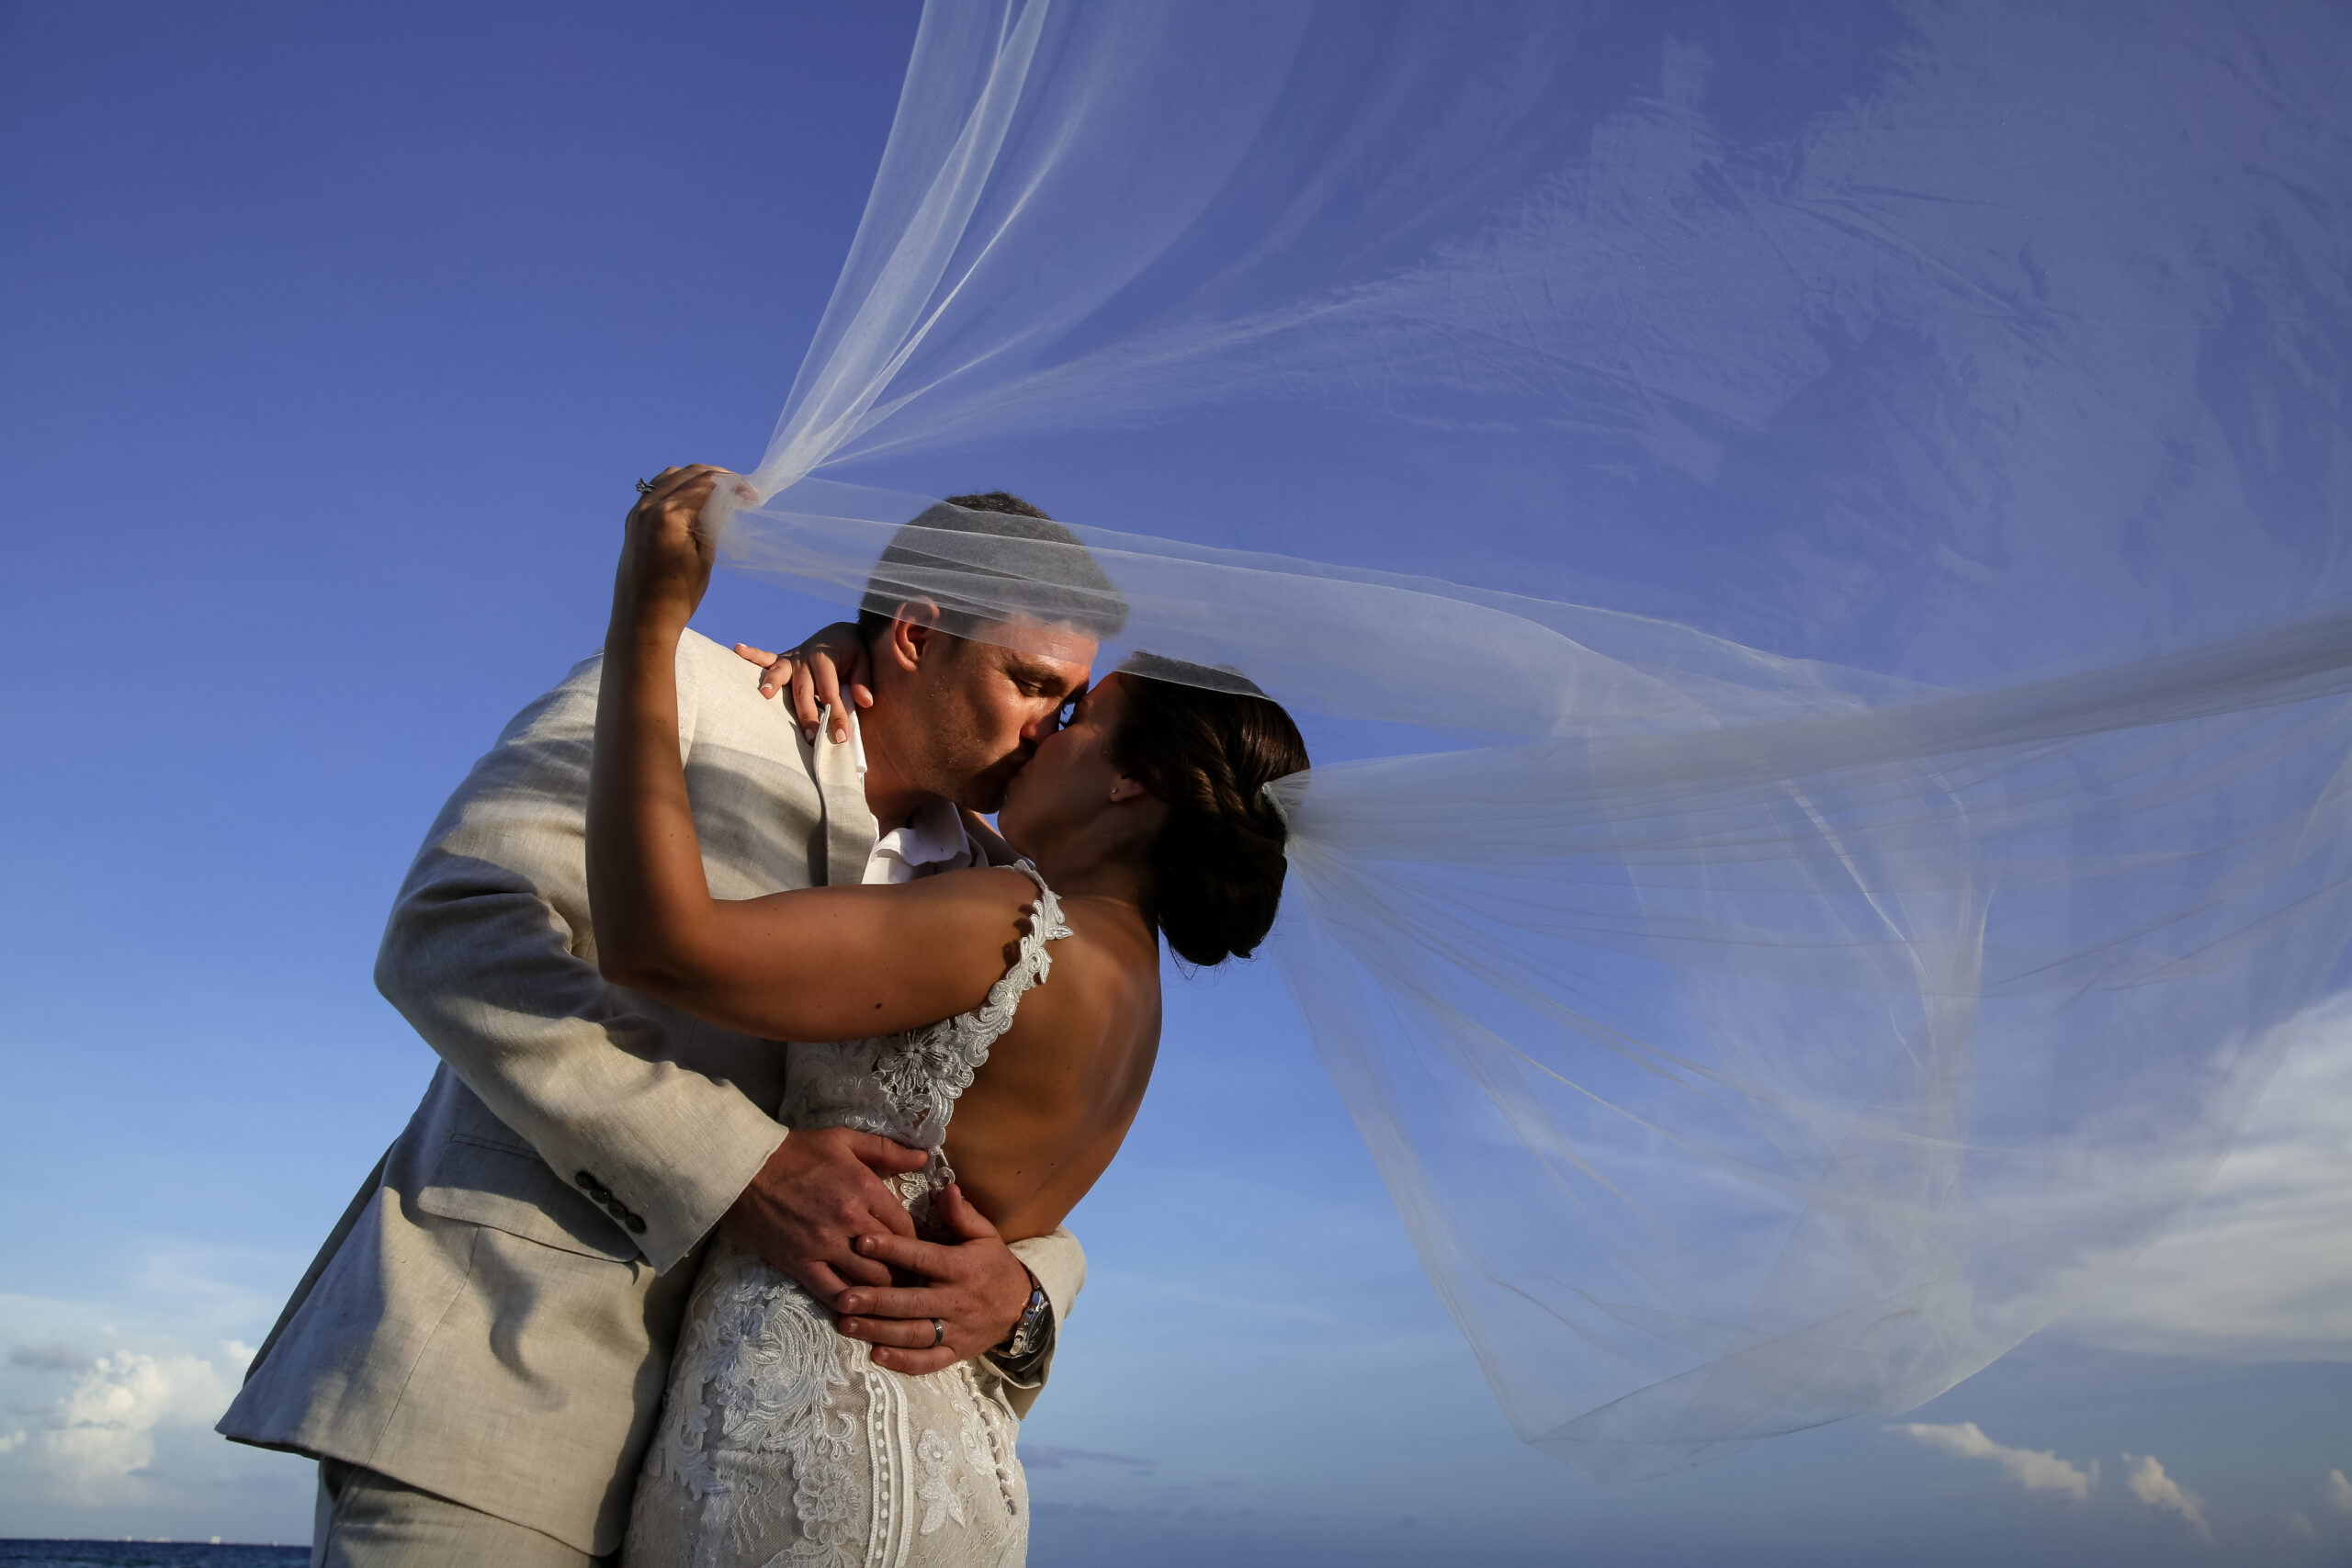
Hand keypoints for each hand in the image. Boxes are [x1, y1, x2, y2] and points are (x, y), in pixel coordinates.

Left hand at [613, 465, 751, 634]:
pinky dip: (678, 488)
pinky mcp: (633, 521)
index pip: (707, 483)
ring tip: (719, 493)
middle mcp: (648, 506)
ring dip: (696, 479)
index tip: (753, 496)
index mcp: (669, 515)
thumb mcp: (705, 556)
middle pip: (689, 473)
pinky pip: (656, 490)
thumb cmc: (678, 596)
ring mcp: (637, 512)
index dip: (734, 484)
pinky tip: (694, 501)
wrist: (642, 620)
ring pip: (671, 477)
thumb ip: (713, 521)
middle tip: (741, 491)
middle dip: (718, 477)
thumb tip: (725, 499)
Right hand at [719, 1127, 928, 1302]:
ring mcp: (824, 1244)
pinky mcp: (799, 1263)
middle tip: (909, 1282)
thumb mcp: (843, 1140)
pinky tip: (859, 1311)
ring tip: (890, 1298)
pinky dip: (850, 1305)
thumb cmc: (794, 1151)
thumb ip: (886, 1150)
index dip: (914, 1242)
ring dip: (882, 1291)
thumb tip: (923, 1159)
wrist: (742, 1169)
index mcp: (864, 1188)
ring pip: (869, 1280)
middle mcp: (849, 1219)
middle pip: (893, 1259)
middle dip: (904, 1271)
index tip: (915, 1252)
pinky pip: (832, 1292)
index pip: (905, 1227)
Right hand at [733, 622, 873, 744]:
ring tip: (765, 695)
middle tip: (811, 737)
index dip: (837, 715)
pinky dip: (752, 654)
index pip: (830, 693)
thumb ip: (863, 680)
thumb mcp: (864, 661)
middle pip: (804, 690)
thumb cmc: (853, 653)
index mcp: (826, 659)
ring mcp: (791, 659)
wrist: (840, 634)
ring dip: (772, 684)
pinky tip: (738, 649)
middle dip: (807, 714)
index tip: (841, 737)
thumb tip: (865, 702)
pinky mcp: (782, 660)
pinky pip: (766, 657)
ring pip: (780, 673)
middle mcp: (805, 658)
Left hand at [834, 1184, 1032, 1374]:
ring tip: (847, 1324)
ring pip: (914, 1334)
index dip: (892, 1249)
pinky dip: (903, 1361)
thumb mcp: (985, 1235)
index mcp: (961, 1267)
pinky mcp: (955, 1353)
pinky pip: (928, 1361)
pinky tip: (877, 1355)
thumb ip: (963, 1214)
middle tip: (844, 1297)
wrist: (1021, 1308)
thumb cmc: (994, 1266)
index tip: (862, 1242)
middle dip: (876, 1300)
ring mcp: (956, 1330)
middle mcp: (957, 1300)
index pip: (922, 1257)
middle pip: (912, 1302)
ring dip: (879, 1331)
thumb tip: (946, 1188)